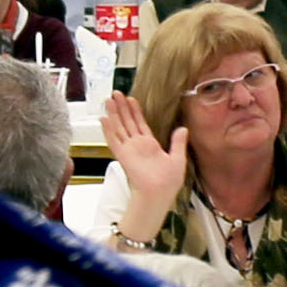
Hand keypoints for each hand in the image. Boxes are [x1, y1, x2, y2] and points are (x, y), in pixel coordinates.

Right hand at [96, 95, 181, 239]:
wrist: (160, 193)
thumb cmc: (168, 181)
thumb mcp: (178, 158)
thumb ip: (178, 142)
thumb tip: (183, 129)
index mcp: (149, 145)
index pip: (139, 123)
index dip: (134, 111)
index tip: (131, 99)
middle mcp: (137, 145)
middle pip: (127, 122)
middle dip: (121, 107)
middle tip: (116, 94)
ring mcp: (129, 149)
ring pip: (119, 127)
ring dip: (113, 114)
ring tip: (109, 100)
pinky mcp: (123, 156)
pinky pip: (114, 141)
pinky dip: (108, 130)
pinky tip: (104, 119)